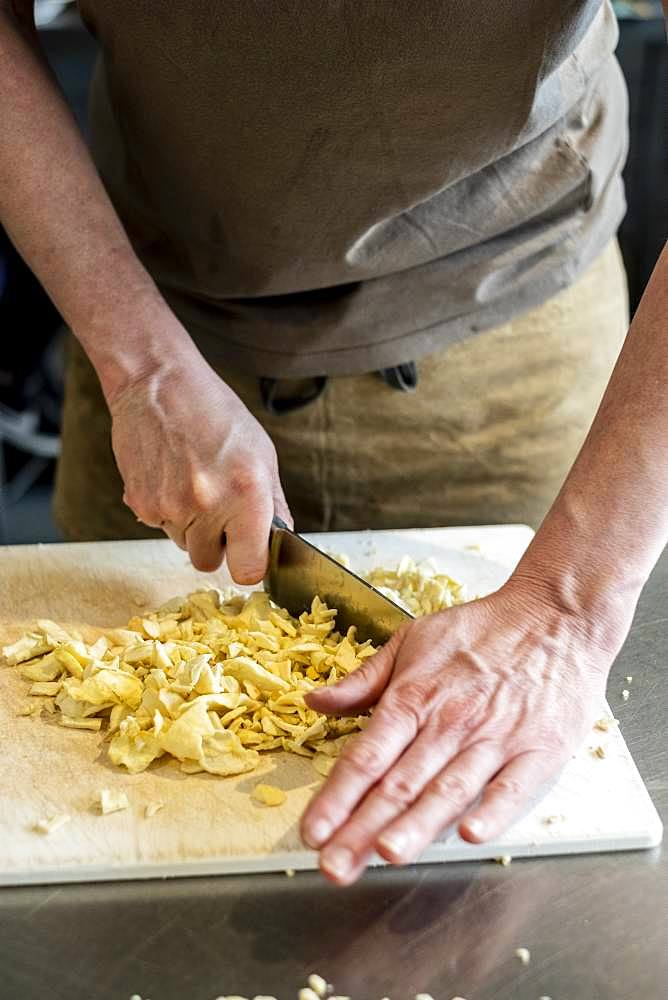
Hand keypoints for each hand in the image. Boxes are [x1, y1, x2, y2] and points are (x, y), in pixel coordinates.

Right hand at [108, 346, 291, 580]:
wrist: (158, 383)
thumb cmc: (214, 413)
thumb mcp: (262, 453)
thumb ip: (273, 504)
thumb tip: (281, 539)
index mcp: (246, 494)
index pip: (249, 569)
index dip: (251, 565)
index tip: (250, 554)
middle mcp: (207, 505)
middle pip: (209, 562)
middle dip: (216, 544)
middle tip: (219, 509)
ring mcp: (169, 507)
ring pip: (183, 544)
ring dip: (191, 526)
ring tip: (193, 482)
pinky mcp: (140, 504)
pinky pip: (159, 527)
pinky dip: (167, 511)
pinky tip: (172, 477)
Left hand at [300, 575, 629, 884]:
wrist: (555, 615)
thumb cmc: (481, 630)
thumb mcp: (412, 640)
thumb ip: (364, 679)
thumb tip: (315, 702)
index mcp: (414, 696)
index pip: (367, 755)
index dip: (337, 796)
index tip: (312, 832)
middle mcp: (450, 722)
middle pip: (399, 783)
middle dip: (362, 829)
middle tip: (335, 867)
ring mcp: (495, 737)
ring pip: (449, 789)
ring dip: (418, 825)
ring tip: (388, 854)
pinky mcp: (539, 749)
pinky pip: (513, 786)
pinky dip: (493, 810)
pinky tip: (471, 833)